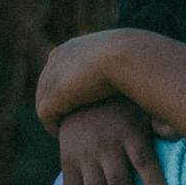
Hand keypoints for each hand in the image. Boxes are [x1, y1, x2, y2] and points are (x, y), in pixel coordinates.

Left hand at [35, 28, 154, 130]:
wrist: (130, 60)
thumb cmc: (140, 60)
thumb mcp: (129, 60)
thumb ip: (123, 69)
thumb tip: (132, 78)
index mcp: (73, 47)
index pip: (62, 67)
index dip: (69, 85)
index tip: (78, 100)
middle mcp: (57, 59)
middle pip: (49, 83)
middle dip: (56, 100)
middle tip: (66, 118)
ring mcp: (51, 78)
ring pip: (45, 100)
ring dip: (55, 116)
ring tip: (66, 132)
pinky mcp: (51, 99)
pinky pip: (46, 116)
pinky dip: (54, 126)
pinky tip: (64, 136)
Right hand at [57, 100, 166, 184]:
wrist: (75, 90)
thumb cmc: (120, 105)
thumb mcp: (142, 106)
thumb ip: (161, 121)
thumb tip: (180, 132)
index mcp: (128, 133)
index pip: (144, 161)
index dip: (154, 182)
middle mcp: (105, 146)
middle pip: (119, 183)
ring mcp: (84, 157)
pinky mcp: (68, 163)